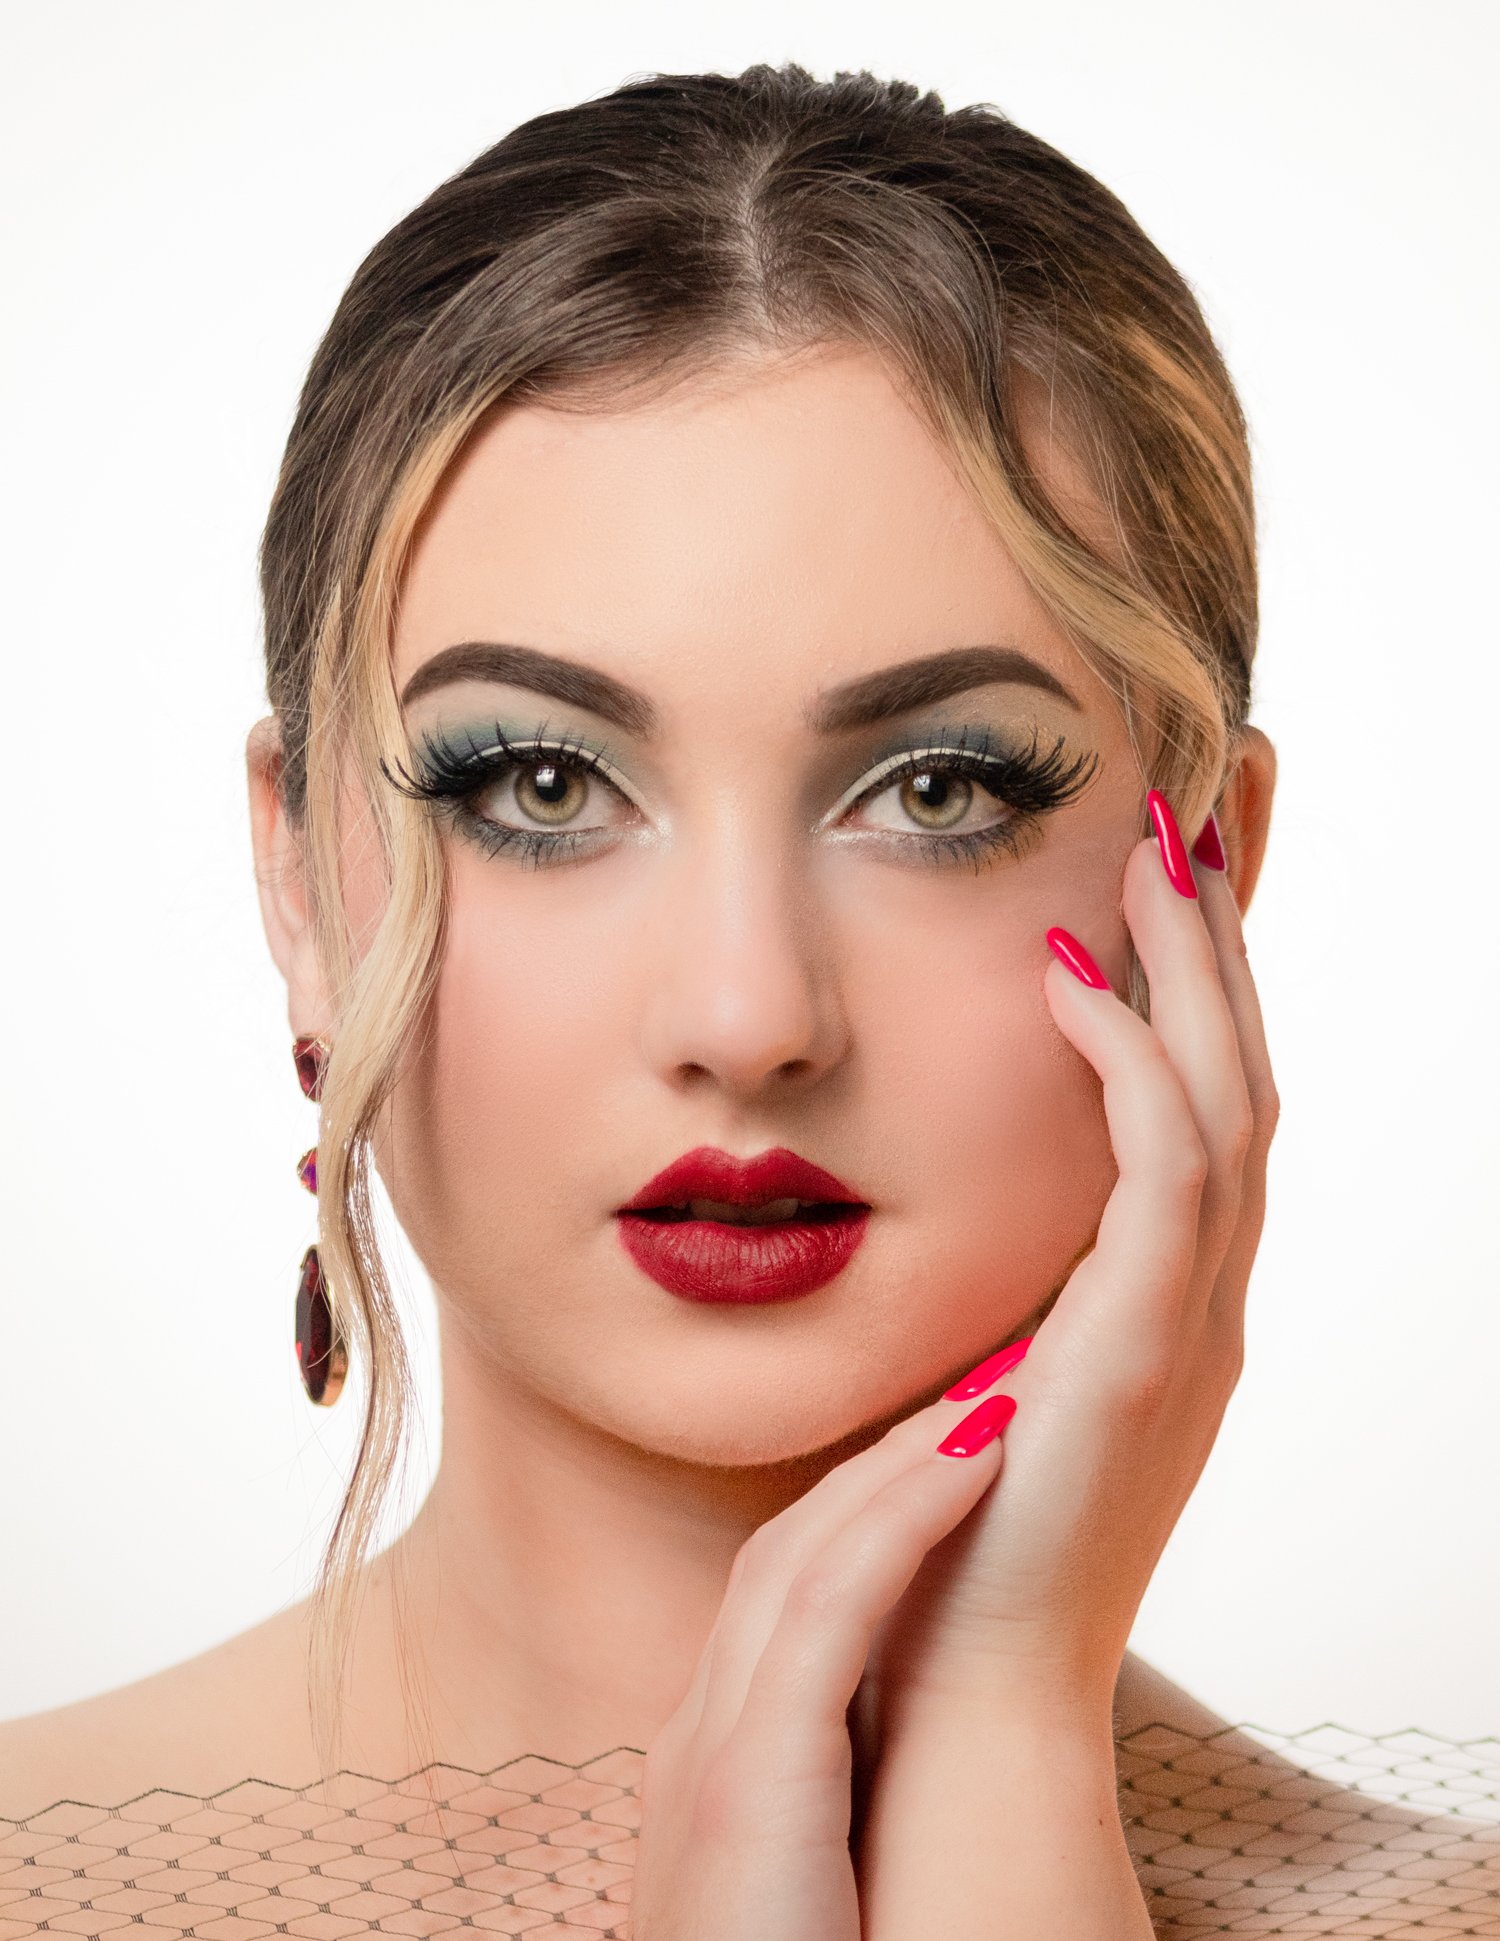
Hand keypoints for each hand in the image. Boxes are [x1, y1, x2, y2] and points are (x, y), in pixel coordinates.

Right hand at [629, 1338, 1054, 1935]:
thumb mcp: (806, 1895)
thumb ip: (832, 1812)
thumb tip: (901, 1770)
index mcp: (720, 1768)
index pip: (792, 1591)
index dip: (876, 1502)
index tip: (960, 1442)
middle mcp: (702, 1740)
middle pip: (789, 1546)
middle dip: (888, 1455)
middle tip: (989, 1378)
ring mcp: (713, 1755)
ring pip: (804, 1553)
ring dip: (906, 1458)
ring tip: (1002, 1387)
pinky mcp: (746, 1786)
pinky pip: (830, 1608)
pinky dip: (903, 1516)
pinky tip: (980, 1453)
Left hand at [860, 794, 1279, 1729]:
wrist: (962, 1684)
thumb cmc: (950, 1532)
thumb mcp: (981, 1367)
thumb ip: (993, 1279)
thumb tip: (932, 1190)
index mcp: (1164, 1299)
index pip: (1206, 1105)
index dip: (1202, 988)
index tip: (1171, 875)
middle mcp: (1199, 1300)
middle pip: (1241, 1077)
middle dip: (1223, 946)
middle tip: (1194, 813)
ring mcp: (1186, 1327)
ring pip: (1227, 1103)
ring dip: (1194, 973)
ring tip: (1153, 850)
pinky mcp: (1141, 1356)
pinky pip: (1166, 1179)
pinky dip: (1130, 1069)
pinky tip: (1071, 983)